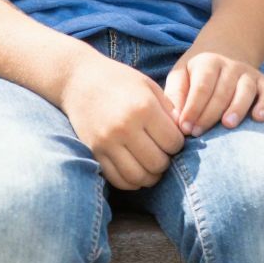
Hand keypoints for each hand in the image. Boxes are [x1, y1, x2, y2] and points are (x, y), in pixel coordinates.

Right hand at [59, 49, 184, 189]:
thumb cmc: (119, 80)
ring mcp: (107, 142)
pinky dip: (131, 182)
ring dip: (150, 176)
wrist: (78, 80)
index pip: (173, 142)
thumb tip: (185, 132)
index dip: (178, 144)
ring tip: (151, 166)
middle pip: (157, 163)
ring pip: (138, 177)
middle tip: (163, 154)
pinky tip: (136, 171)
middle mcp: (125, 127)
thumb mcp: (148, 86)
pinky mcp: (94, 152)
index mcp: (144, 107)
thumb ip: (168, 109)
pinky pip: (117, 179)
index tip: (172, 138)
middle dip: (165, 162)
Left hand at [163, 49, 263, 137]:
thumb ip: (174, 96)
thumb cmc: (196, 74)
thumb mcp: (180, 76)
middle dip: (212, 112)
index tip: (185, 129)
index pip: (203, 85)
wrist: (225, 51)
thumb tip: (173, 120)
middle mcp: (233, 67)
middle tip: (200, 133)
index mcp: (209, 63)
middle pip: (225, 89)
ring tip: (231, 124)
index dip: (193, 108)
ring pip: (251, 89)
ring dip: (242, 106)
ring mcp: (253, 75)